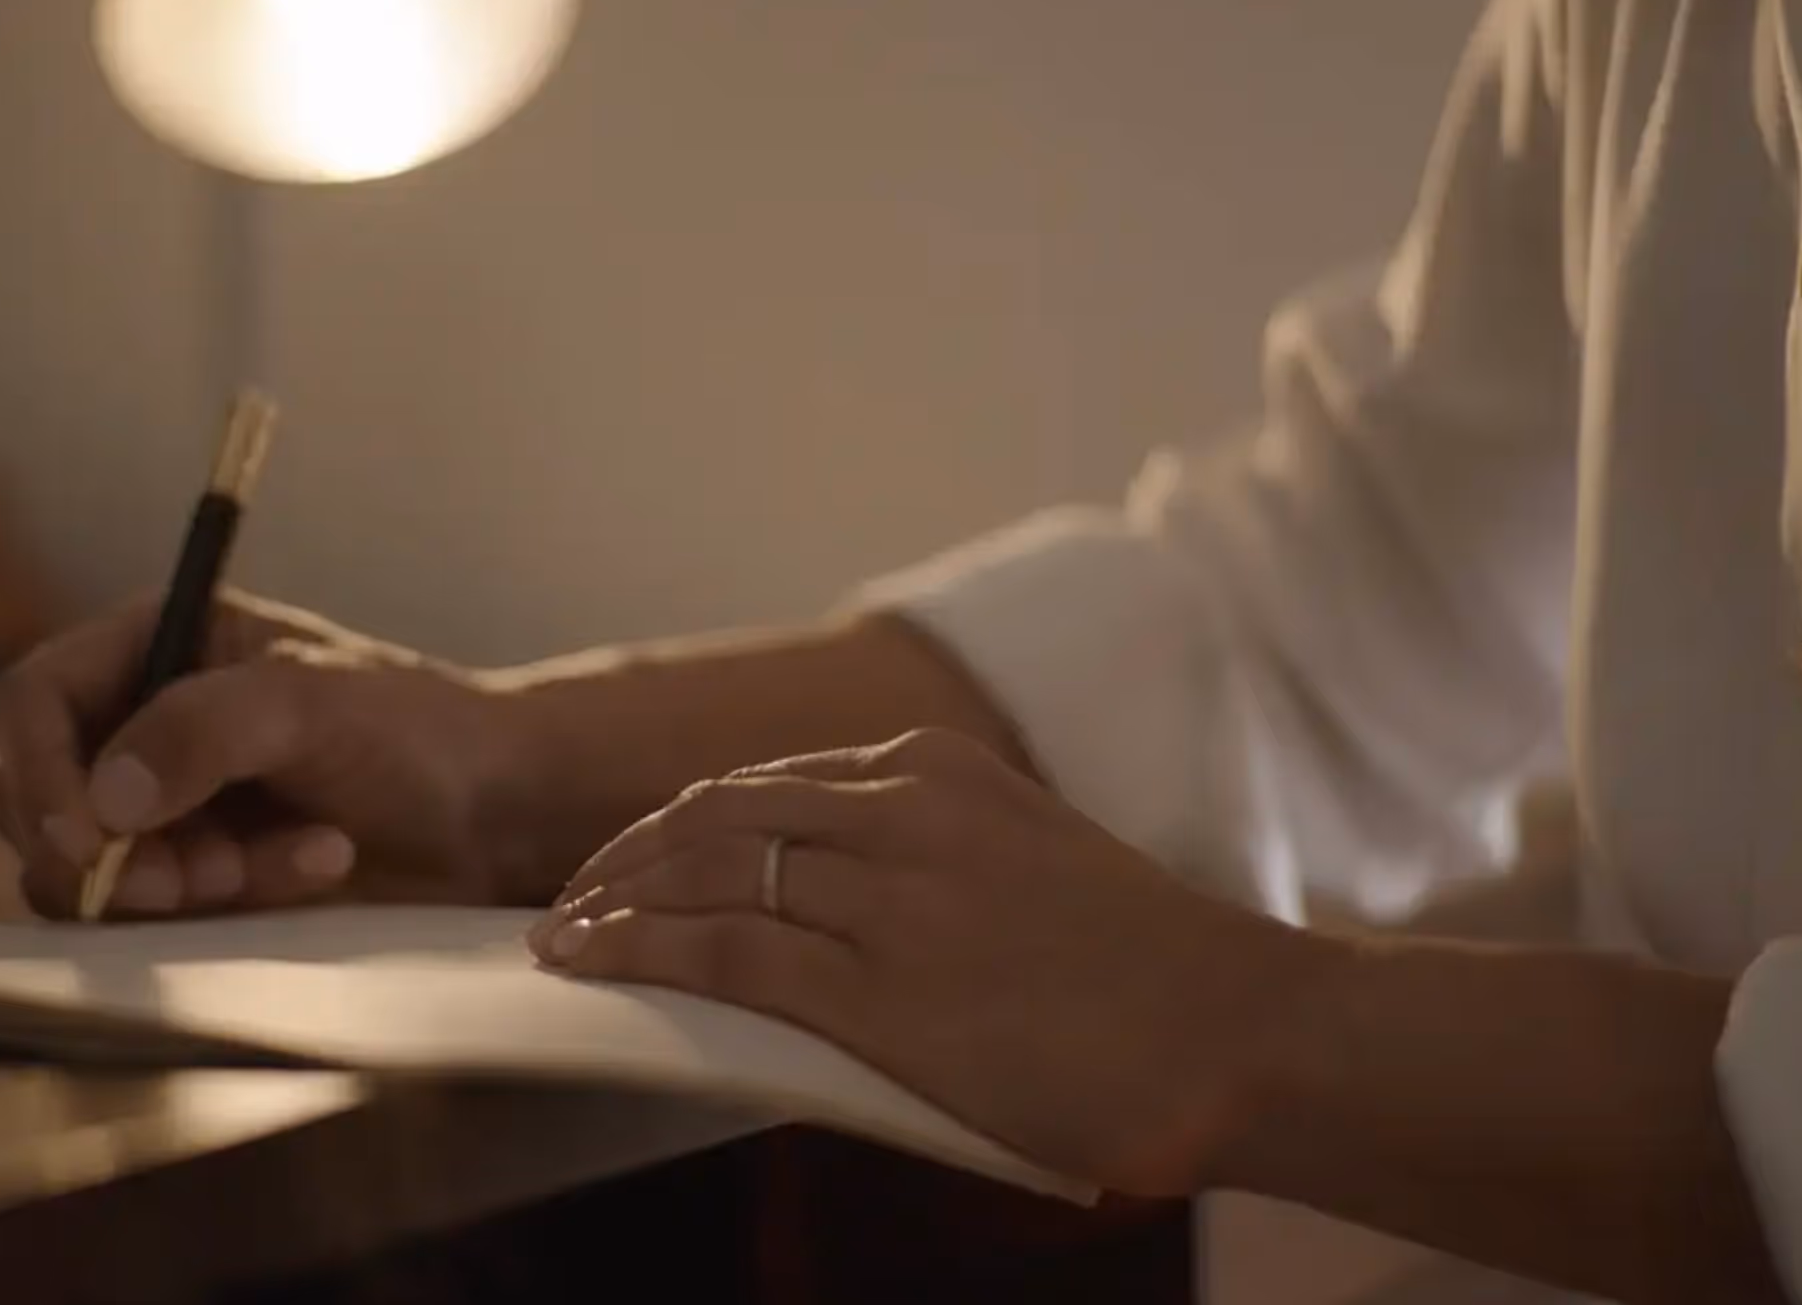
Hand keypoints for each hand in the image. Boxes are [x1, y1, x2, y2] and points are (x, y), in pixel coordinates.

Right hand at [0, 590, 544, 917]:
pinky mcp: (193, 871)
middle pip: (36, 797)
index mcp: (156, 641)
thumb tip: (103, 800)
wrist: (495, 811)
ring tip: (292, 857)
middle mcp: (142, 718)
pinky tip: (315, 867)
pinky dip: (226, 900)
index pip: (32, 702)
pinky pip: (152, 911)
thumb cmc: (417, 730)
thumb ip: (204, 731)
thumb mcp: (312, 704)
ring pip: (89, 869)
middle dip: (109, 851)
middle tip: (194, 878)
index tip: (87, 840)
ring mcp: (163, 801)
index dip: (40, 772)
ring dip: (176, 881)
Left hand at [527, 729, 1340, 1194]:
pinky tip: (596, 964)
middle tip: (572, 896)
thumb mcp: (1034, 866)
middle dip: (628, 856)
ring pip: (707, 872)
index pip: (770, 784)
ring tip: (561, 936)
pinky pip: (728, 950)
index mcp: (942, 773)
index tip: (636, 859)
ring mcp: (890, 896)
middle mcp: (904, 811)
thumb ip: (938, 867)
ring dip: (616, 902)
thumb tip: (850, 913)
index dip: (683, 824)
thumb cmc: (1152, 973)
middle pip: (718, 814)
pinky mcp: (883, 987)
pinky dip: (644, 950)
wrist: (1240, 1028)